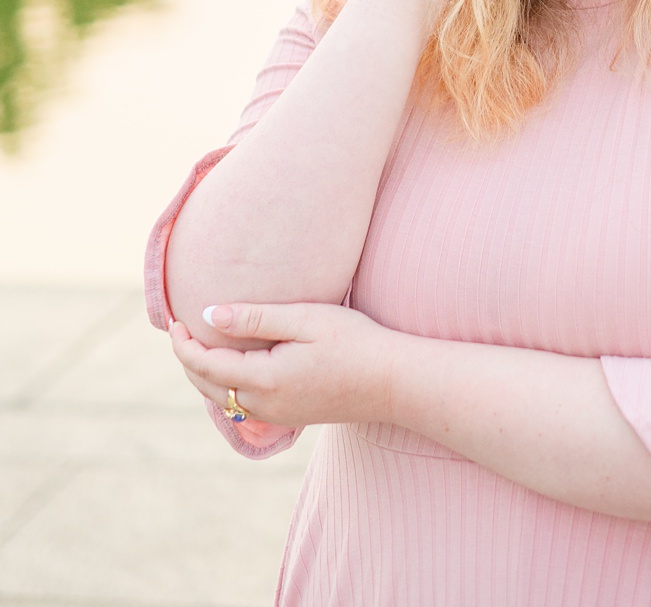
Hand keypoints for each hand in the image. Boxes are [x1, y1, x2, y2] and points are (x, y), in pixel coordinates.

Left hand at [168, 302, 409, 429]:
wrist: (394, 383)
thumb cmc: (356, 342)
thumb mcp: (307, 320)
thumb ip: (256, 318)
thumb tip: (209, 314)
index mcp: (263, 380)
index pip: (205, 364)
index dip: (183, 344)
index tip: (175, 320)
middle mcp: (263, 405)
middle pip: (207, 386)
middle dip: (188, 359)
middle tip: (182, 331)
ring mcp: (276, 415)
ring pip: (222, 400)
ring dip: (206, 374)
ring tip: (203, 346)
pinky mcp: (289, 417)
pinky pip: (242, 405)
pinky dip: (227, 386)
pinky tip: (235, 367)